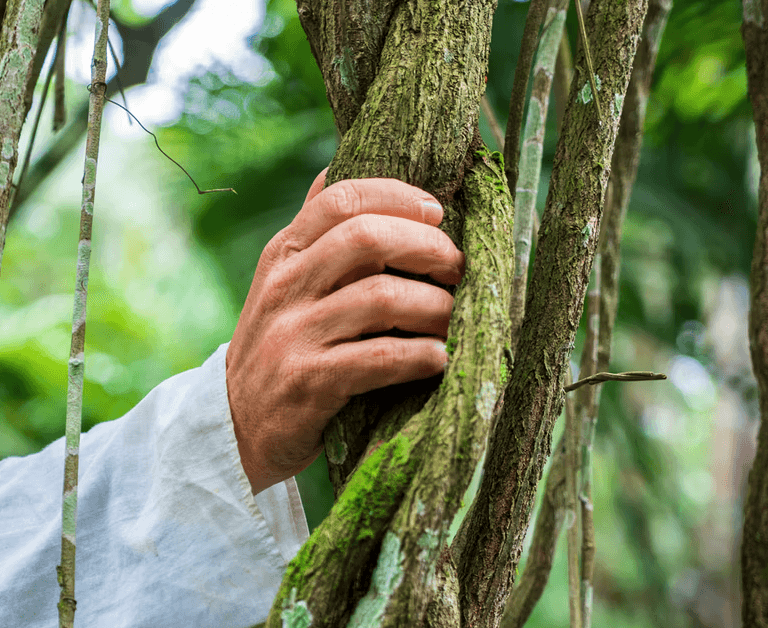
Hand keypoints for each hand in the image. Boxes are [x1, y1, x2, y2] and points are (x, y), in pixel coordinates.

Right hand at [225, 170, 464, 493]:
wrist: (238, 421)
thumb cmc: (283, 342)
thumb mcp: (285, 281)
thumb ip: (315, 232)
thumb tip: (344, 164)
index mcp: (284, 252)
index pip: (342, 198)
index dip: (399, 196)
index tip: (438, 212)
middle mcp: (285, 285)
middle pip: (366, 238)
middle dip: (427, 246)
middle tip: (457, 268)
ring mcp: (293, 334)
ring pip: (382, 298)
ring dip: (435, 307)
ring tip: (453, 318)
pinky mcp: (308, 382)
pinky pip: (381, 358)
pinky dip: (423, 355)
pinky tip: (439, 358)